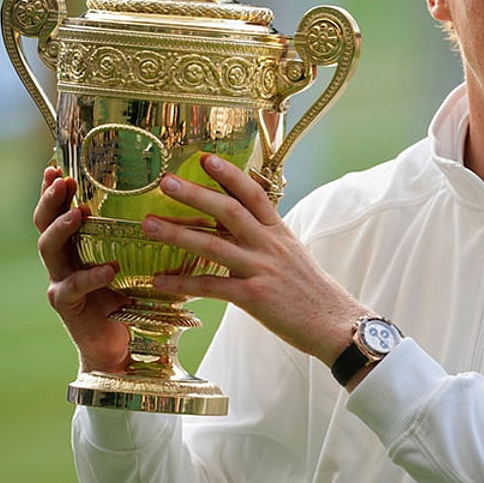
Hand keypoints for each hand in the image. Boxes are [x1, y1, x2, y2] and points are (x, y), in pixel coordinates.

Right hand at [34, 166, 130, 372]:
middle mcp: (63, 260)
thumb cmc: (134, 298)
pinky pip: (72, 287)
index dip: (54, 189)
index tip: (56, 165)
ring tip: (78, 214)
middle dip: (50, 200)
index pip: (59, 210)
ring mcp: (60, 282)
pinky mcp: (67, 306)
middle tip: (61, 180)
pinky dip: (90, 276)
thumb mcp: (138, 261)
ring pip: (48, 250)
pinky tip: (108, 269)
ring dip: (62, 229)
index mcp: (77, 245)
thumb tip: (178, 200)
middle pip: (44, 223)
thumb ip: (143, 236)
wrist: (122, 347)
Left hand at [142, 155, 364, 367]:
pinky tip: (158, 281)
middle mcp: (270, 246)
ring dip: (178, 233)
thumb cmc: (311, 292)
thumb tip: (243, 226)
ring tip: (149, 224)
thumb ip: (267, 239)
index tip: (206, 159)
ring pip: (213, 246)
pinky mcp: (253, 297)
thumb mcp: (293, 255)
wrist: (334, 323)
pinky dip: (182, 283)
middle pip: (229, 211)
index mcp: (280, 233)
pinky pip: (211, 286)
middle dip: (195, 194)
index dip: (230, 175)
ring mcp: (261, 270)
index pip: (253, 194)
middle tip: (165, 182)